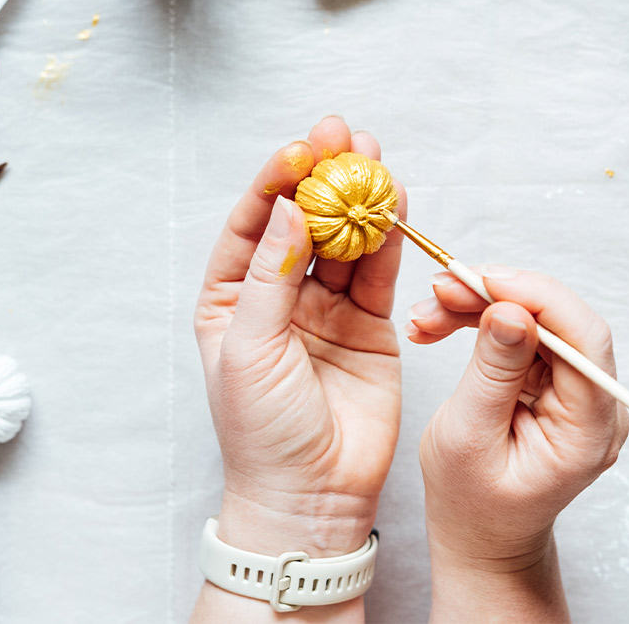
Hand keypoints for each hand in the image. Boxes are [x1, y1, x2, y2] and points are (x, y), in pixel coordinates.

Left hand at [193, 117, 405, 620]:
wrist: (312, 494)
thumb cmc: (262, 432)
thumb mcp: (250, 349)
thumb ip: (272, 278)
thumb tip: (292, 212)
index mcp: (232, 300)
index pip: (252, 226)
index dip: (275, 184)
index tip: (300, 150)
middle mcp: (279, 297)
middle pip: (303, 222)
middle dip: (322, 177)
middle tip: (342, 134)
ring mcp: (326, 309)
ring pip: (345, 241)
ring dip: (360, 199)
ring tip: (375, 155)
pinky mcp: (370, 325)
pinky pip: (379, 272)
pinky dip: (390, 238)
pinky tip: (397, 202)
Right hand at [407, 266, 628, 620]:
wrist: (481, 538)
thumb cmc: (472, 505)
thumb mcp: (469, 438)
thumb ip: (493, 372)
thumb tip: (510, 309)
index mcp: (590, 430)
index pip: (585, 340)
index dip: (538, 298)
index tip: (484, 279)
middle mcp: (596, 406)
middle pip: (560, 321)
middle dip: (498, 294)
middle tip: (442, 287)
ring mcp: (576, 393)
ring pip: (536, 320)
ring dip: (480, 305)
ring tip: (428, 310)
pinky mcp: (553, 383)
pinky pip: (523, 334)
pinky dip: (481, 321)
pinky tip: (442, 322)